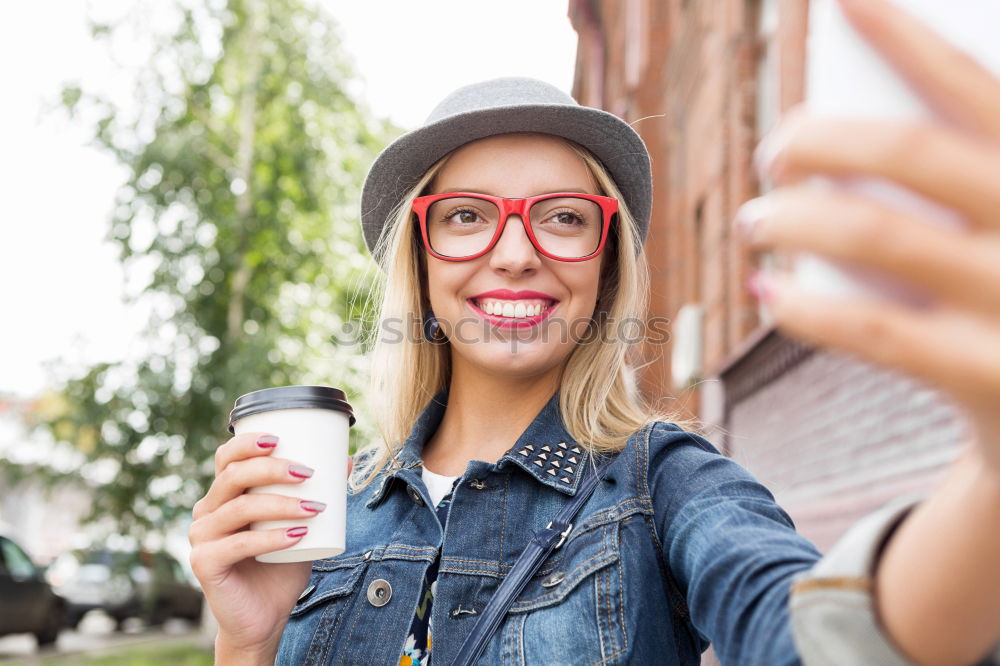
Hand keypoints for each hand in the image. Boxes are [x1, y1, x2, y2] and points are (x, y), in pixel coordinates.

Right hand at [188, 432, 353, 659]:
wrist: (266, 617)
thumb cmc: (281, 567)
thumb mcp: (303, 525)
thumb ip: (318, 494)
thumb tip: (347, 460)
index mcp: (224, 496)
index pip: (227, 458)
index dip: (248, 443)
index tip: (281, 439)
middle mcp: (207, 512)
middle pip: (233, 476)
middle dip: (272, 468)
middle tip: (307, 473)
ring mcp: (202, 537)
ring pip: (239, 507)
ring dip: (280, 503)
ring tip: (314, 507)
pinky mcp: (204, 563)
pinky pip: (237, 544)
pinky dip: (270, 538)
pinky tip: (296, 536)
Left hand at [737, 0, 999, 471]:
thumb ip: (962, 177)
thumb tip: (842, 128)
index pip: (972, 88)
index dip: (904, 37)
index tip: (842, 1)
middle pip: (907, 152)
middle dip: (819, 140)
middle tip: (773, 154)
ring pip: (871, 234)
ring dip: (791, 219)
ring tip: (754, 222)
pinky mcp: (986, 377)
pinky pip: (867, 329)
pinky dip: (802, 306)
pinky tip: (768, 293)